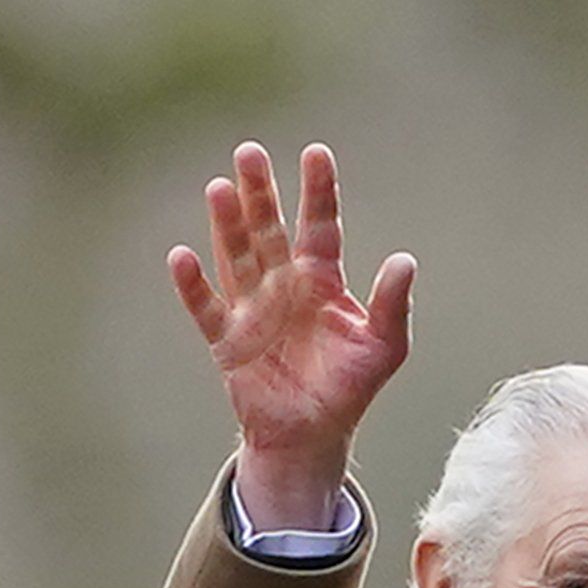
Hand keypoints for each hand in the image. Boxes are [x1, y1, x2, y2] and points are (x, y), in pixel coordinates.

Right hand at [166, 141, 411, 535]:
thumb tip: (405, 260)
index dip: (318, 191)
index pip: (320, 226)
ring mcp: (252, 309)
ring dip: (227, 226)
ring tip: (219, 188)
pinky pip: (206, 308)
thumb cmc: (349, 388)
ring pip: (236, 258)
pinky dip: (193, 285)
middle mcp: (283, 284)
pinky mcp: (227, 340)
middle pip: (269, 230)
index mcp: (321, 280)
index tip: (315, 152)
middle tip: (249, 152)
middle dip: (260, 193)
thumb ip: (392, 304)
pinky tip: (182, 256)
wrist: (312, 435)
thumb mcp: (383, 347)